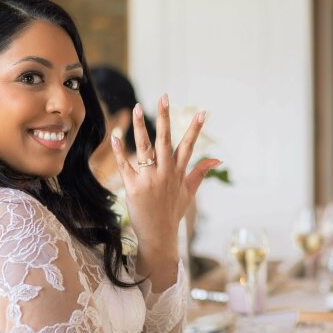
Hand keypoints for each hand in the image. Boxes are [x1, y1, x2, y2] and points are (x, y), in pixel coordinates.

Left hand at [113, 94, 219, 263]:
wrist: (159, 235)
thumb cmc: (173, 212)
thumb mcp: (190, 191)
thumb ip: (201, 171)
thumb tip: (217, 158)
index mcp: (178, 172)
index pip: (188, 146)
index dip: (195, 129)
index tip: (201, 112)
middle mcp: (165, 173)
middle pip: (165, 140)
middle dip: (164, 117)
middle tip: (164, 97)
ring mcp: (149, 179)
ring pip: (144, 148)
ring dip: (139, 127)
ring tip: (136, 107)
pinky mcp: (134, 187)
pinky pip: (125, 165)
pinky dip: (120, 151)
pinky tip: (115, 136)